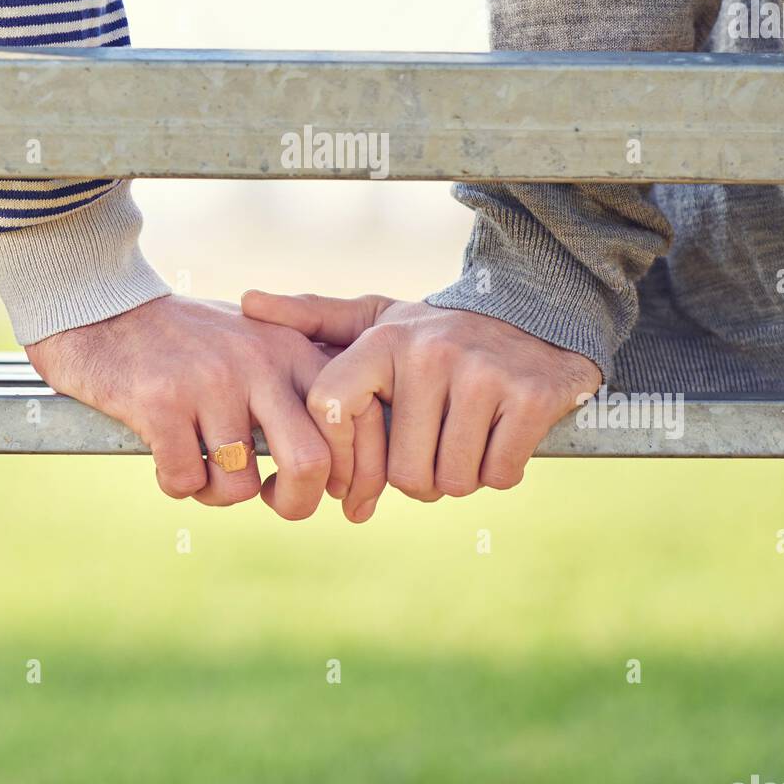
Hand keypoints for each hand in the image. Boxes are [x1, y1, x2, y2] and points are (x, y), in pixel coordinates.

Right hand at [26, 295, 333, 518]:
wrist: (105, 306)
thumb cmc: (186, 338)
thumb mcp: (256, 341)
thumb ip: (298, 384)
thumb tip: (342, 462)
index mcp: (291, 348)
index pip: (352, 418)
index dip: (352, 471)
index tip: (329, 490)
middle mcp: (257, 362)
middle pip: (310, 462)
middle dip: (296, 503)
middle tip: (274, 501)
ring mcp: (210, 382)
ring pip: (238, 485)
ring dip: (217, 492)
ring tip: (202, 467)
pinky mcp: (161, 402)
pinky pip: (185, 481)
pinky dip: (176, 484)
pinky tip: (166, 456)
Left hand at [241, 291, 601, 522]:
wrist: (537, 314)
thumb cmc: (440, 333)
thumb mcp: (379, 320)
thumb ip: (314, 318)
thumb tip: (247, 303)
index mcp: (384, 341)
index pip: (332, 411)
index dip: (344, 457)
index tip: (358, 470)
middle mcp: (430, 353)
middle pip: (403, 471)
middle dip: (419, 477)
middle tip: (433, 447)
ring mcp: (483, 374)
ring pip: (451, 480)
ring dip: (460, 477)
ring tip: (465, 440)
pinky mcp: (530, 397)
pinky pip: (498, 475)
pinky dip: (500, 471)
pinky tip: (500, 438)